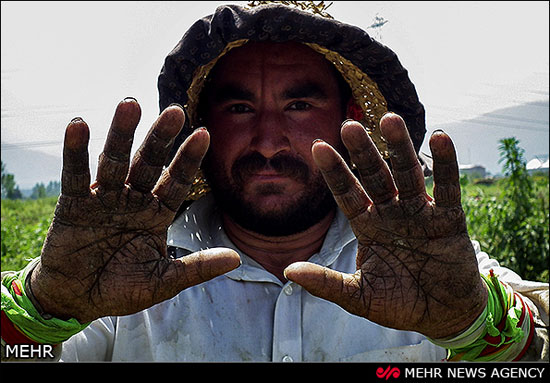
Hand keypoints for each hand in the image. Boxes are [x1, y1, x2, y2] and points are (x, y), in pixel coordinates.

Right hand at [30, 99, 239, 322]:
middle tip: (175, 111)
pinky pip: (75, 175)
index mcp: (157, 214)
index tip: (205, 134)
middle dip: (161, 138)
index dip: (189, 160)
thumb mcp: (163, 281)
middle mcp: (133, 200)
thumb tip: (236, 259)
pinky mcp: (73, 204)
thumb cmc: (122, 289)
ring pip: (115, 161)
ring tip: (130, 104)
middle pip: (149, 163)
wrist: (78, 300)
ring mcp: (104, 199)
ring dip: (121, 133)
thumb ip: (196, 267)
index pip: (177, 182)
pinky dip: (76, 151)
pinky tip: (79, 125)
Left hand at [285, 114, 486, 338]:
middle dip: (363, 153)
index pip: (346, 195)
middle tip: (349, 126)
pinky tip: (440, 137)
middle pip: (375, 177)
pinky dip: (445, 165)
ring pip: (408, 175)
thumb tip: (287, 271)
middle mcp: (391, 214)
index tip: (317, 146)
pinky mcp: (450, 220)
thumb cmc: (399, 304)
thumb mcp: (358, 297)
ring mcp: (420, 213)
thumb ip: (326, 283)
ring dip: (400, 148)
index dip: (334, 172)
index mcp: (367, 227)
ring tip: (390, 119)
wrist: (443, 316)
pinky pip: (448, 188)